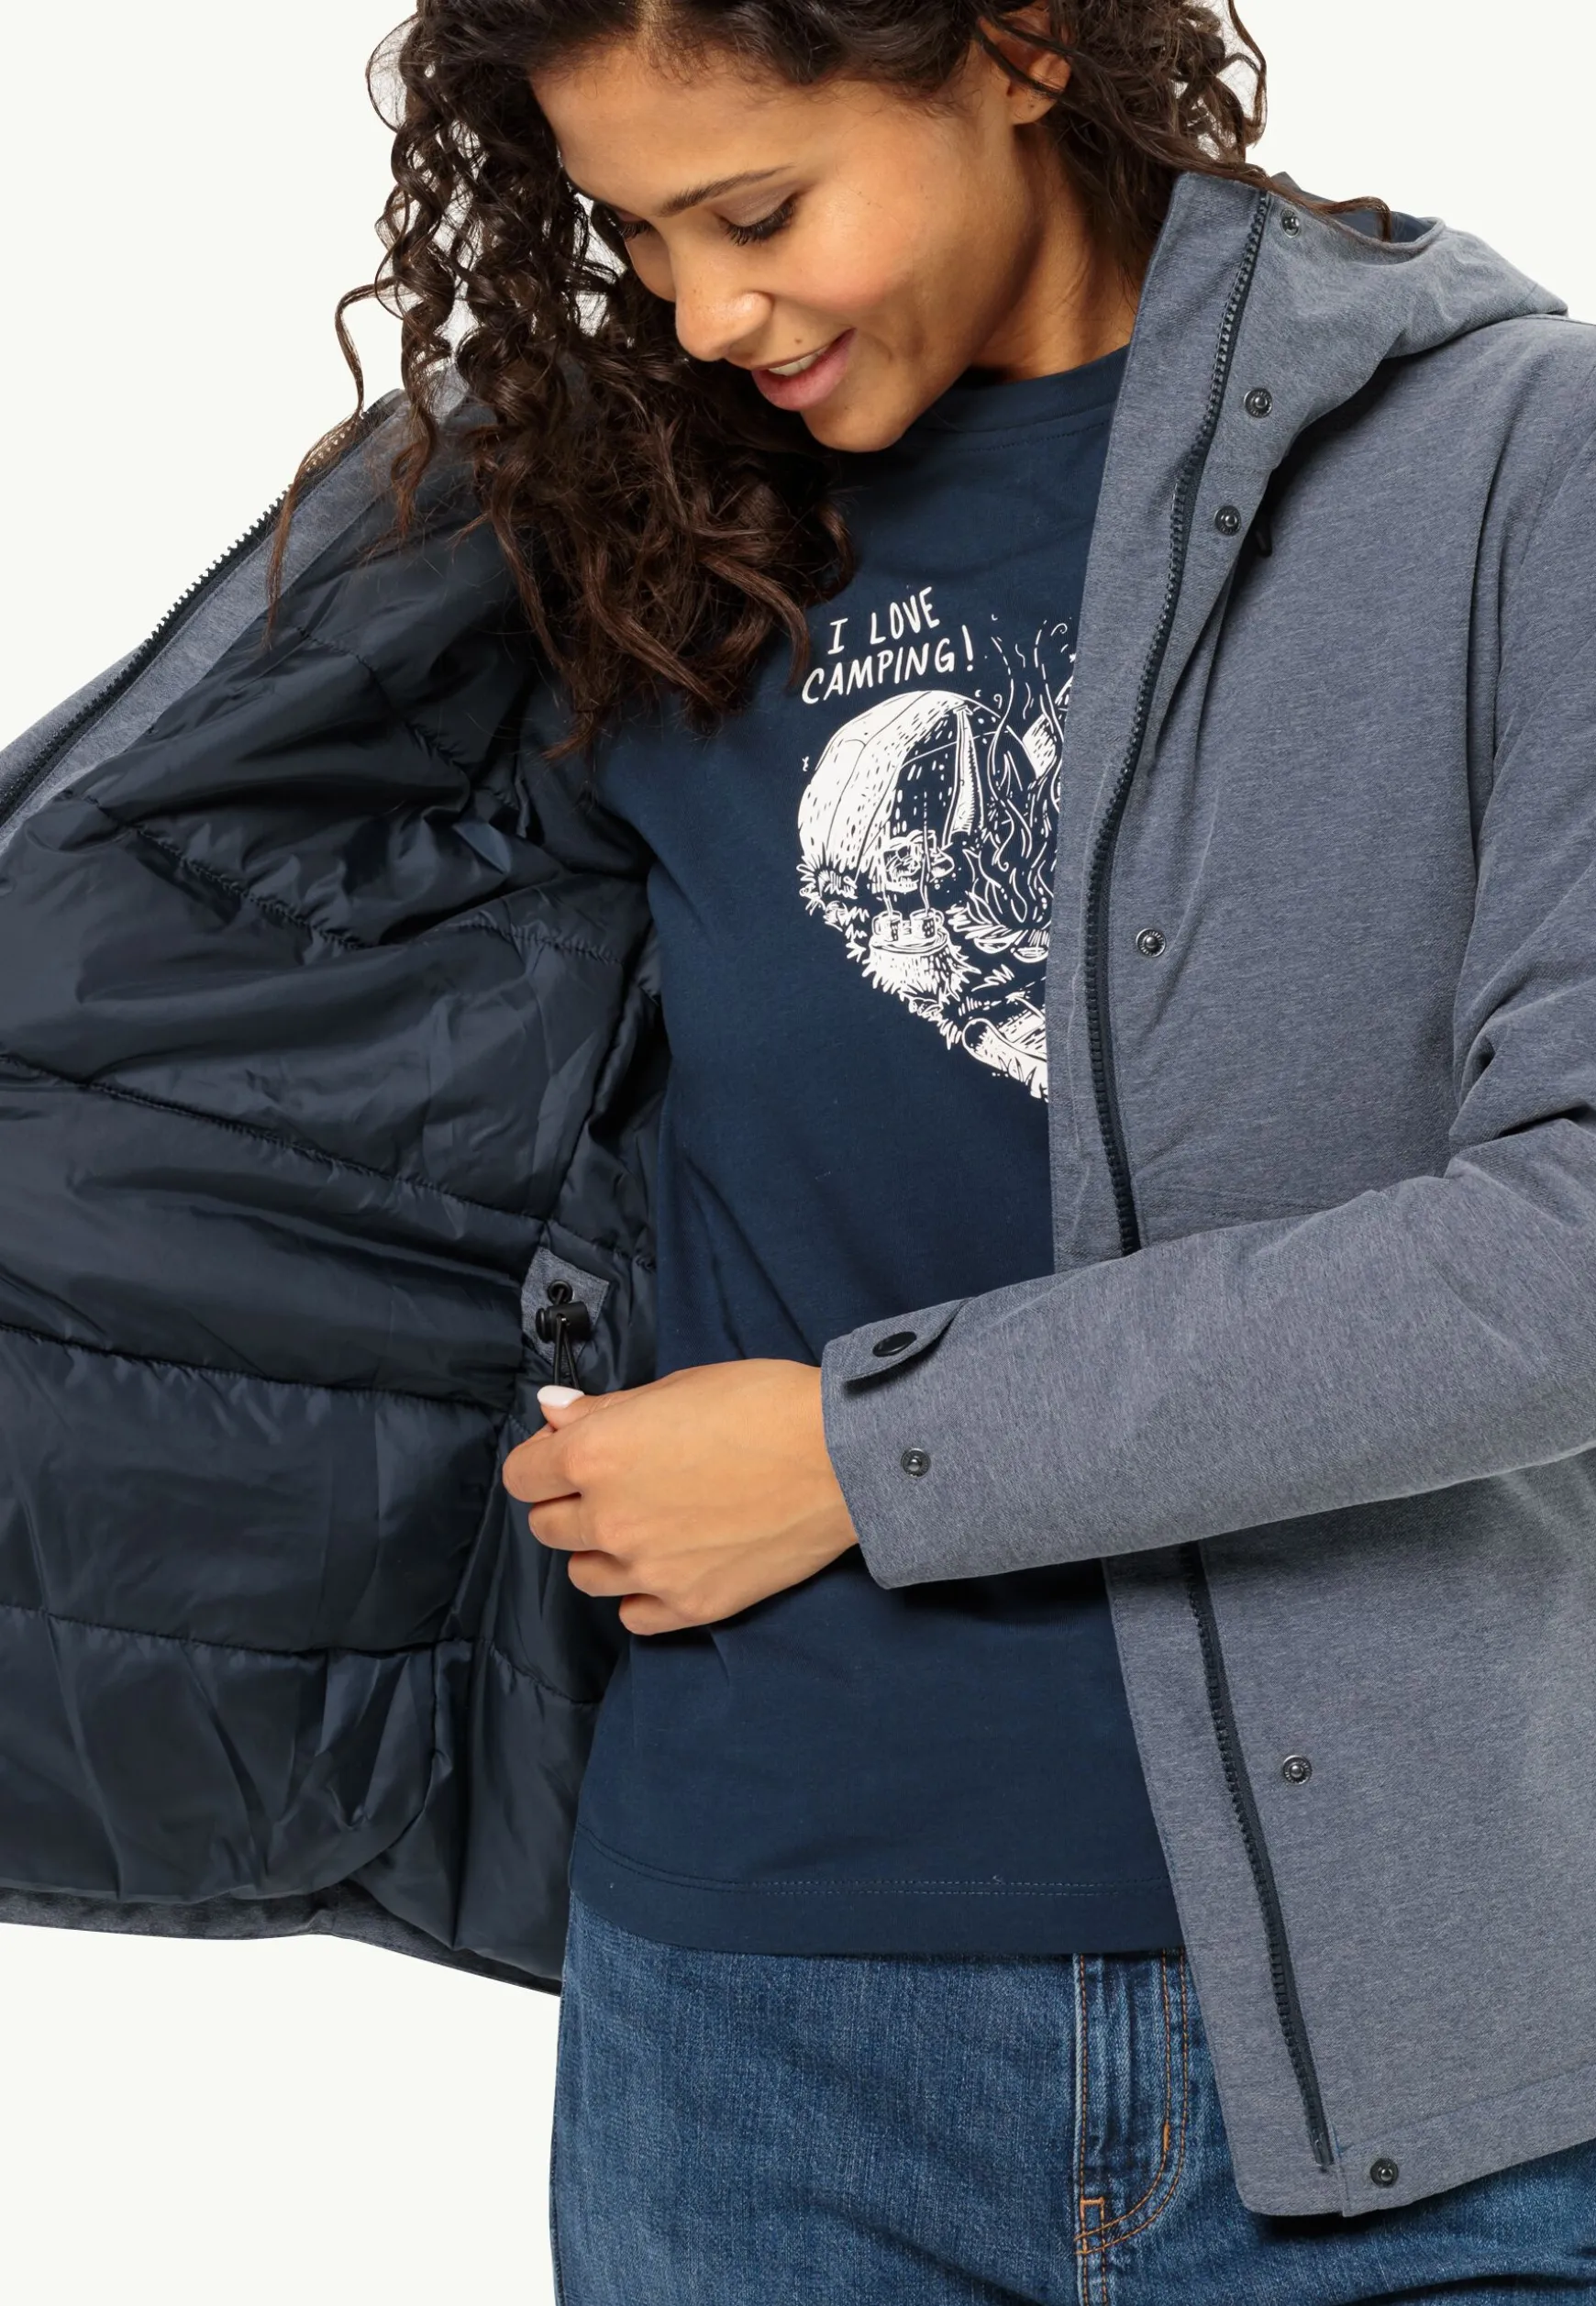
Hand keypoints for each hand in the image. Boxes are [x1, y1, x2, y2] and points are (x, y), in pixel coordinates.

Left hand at [501, 1360, 859, 1635]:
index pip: (522, 1474)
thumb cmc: (763, 1405)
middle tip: (614, 1483)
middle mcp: (610, 1520)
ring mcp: (649, 1571)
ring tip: (646, 1524)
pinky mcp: (690, 1606)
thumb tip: (553, 1414)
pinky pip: (633, 1617)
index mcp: (596, 1456)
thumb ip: (605, 1409)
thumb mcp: (676, 1387)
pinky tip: (668, 1564)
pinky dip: (641, 1594)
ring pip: (584, 1575)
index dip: (542, 1458)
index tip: (568, 1451)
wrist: (840, 1456)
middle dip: (569, 1502)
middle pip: (546, 1527)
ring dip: (601, 1550)